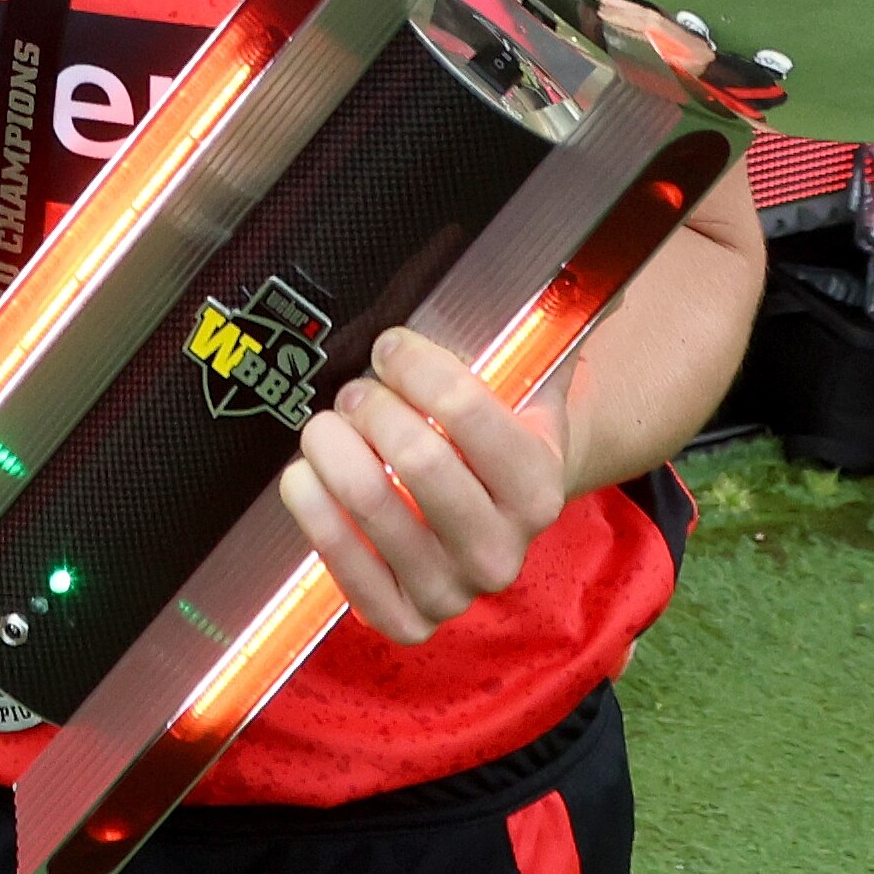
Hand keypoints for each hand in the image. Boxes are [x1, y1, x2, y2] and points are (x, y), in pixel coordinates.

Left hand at [272, 326, 570, 647]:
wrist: (495, 510)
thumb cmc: (494, 430)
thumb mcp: (524, 382)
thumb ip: (532, 328)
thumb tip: (572, 253)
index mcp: (539, 485)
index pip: (468, 409)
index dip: (413, 363)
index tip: (389, 347)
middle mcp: (503, 549)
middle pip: (419, 458)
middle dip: (371, 405)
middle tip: (355, 390)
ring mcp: (456, 591)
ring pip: (374, 506)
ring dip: (333, 449)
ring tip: (323, 425)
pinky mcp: (408, 620)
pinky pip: (349, 573)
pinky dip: (315, 516)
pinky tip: (302, 478)